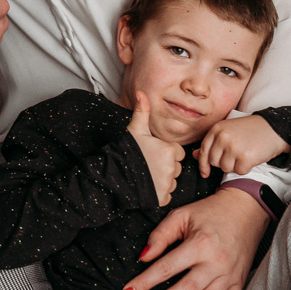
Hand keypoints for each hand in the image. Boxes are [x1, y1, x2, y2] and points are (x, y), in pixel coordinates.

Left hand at [120, 185, 269, 289]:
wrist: (245, 210)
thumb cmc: (210, 212)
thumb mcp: (181, 215)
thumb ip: (160, 236)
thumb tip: (143, 257)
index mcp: (200, 244)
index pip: (166, 268)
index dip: (145, 281)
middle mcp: (216, 263)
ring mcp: (230, 275)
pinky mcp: (238, 283)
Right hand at [127, 92, 183, 206]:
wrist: (113, 175)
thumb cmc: (126, 151)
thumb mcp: (135, 129)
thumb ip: (142, 111)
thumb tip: (141, 92)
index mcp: (170, 150)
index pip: (177, 152)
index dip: (166, 153)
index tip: (153, 153)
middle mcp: (172, 167)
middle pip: (175, 168)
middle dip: (165, 167)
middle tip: (148, 164)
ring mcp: (167, 184)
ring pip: (171, 182)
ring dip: (162, 181)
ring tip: (146, 175)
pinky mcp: (162, 198)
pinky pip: (166, 195)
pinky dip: (159, 193)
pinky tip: (147, 186)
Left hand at [193, 114, 289, 179]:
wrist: (273, 128)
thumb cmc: (250, 130)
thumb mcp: (228, 131)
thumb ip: (212, 143)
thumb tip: (194, 155)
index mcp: (217, 129)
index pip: (203, 151)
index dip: (203, 164)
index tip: (205, 173)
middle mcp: (223, 137)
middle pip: (214, 162)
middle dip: (223, 162)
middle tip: (236, 155)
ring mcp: (233, 147)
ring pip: (226, 168)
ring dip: (235, 165)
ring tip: (244, 154)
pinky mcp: (245, 157)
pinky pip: (239, 172)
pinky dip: (246, 168)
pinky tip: (251, 158)